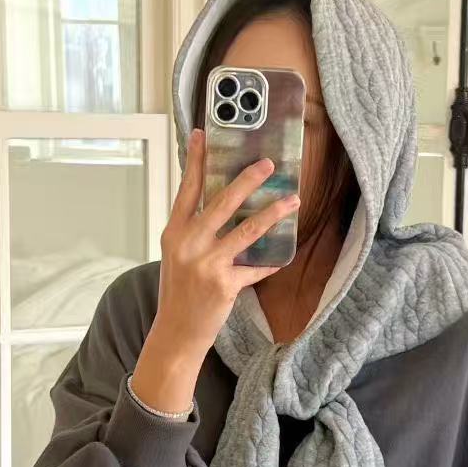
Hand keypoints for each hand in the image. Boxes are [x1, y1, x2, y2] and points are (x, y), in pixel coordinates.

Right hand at [156, 127, 300, 357]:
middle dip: (248, 180)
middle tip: (268, 164)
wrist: (176, 331)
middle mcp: (188, 243)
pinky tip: (283, 256)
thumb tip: (223, 205)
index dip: (195, 160)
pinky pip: (255, 268)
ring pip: (246, 230)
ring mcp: (206, 263)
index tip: (202, 134)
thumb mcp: (178, 255)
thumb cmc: (179, 291)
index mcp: (174, 232)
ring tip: (292, 201)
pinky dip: (270, 263)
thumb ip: (194, 230)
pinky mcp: (224, 284)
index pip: (187, 189)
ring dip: (273, 213)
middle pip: (222, 202)